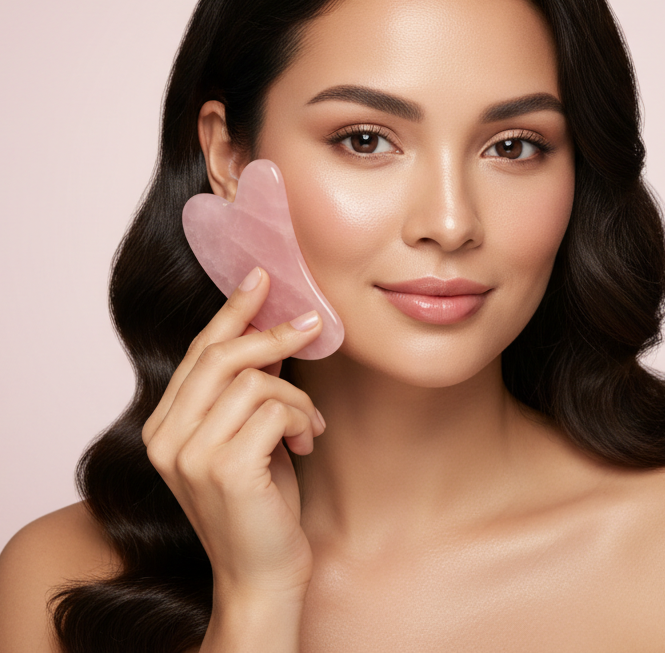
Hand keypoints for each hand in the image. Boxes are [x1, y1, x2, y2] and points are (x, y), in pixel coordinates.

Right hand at [142, 267, 324, 605]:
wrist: (263, 574)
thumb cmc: (261, 503)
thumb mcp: (248, 436)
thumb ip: (246, 391)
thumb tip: (275, 331)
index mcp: (165, 427)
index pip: (199, 352)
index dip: (232, 310)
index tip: (260, 277)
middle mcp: (166, 438)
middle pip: (221, 356)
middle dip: (273, 334)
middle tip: (312, 325)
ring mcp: (190, 454)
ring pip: (256, 381)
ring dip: (297, 398)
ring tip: (308, 425)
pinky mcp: (224, 468)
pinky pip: (274, 409)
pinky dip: (300, 417)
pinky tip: (307, 442)